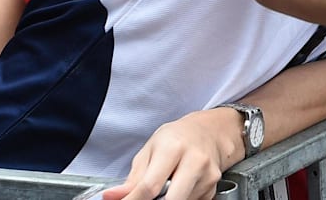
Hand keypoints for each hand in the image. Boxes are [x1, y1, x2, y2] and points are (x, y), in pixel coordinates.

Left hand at [101, 108, 240, 199]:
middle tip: (145, 198)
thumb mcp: (150, 149)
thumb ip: (133, 178)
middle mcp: (195, 161)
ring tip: (165, 187)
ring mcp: (207, 175)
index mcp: (174, 147)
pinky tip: (179, 187)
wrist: (209, 132)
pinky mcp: (213, 187)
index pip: (150, 186)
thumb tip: (113, 197)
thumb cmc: (177, 138)